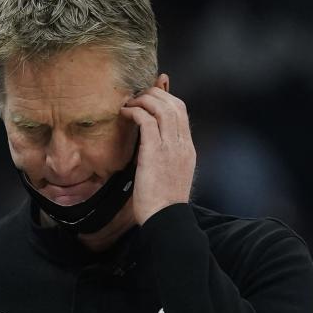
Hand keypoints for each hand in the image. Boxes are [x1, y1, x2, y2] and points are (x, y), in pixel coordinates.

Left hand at [119, 74, 196, 224]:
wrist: (165, 218)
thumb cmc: (163, 203)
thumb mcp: (171, 175)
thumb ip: (166, 157)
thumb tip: (150, 147)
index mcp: (188, 149)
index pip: (182, 112)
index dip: (166, 98)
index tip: (150, 97)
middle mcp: (182, 144)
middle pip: (175, 105)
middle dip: (155, 94)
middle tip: (137, 96)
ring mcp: (171, 147)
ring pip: (162, 108)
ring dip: (144, 99)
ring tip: (130, 102)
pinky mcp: (155, 152)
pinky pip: (147, 121)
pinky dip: (135, 111)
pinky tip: (125, 113)